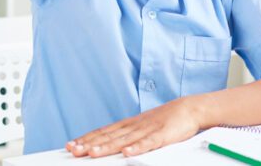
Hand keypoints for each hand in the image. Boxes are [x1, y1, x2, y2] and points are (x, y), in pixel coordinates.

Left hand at [66, 96, 201, 158]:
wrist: (189, 108)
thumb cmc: (165, 119)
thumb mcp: (142, 126)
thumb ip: (126, 134)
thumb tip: (110, 144)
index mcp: (129, 124)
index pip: (104, 132)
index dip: (87, 138)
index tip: (71, 144)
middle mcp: (135, 126)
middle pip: (109, 136)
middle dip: (90, 144)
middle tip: (73, 150)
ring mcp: (148, 129)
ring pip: (124, 140)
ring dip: (108, 147)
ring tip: (92, 153)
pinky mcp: (163, 135)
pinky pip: (149, 142)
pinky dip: (137, 147)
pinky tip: (127, 152)